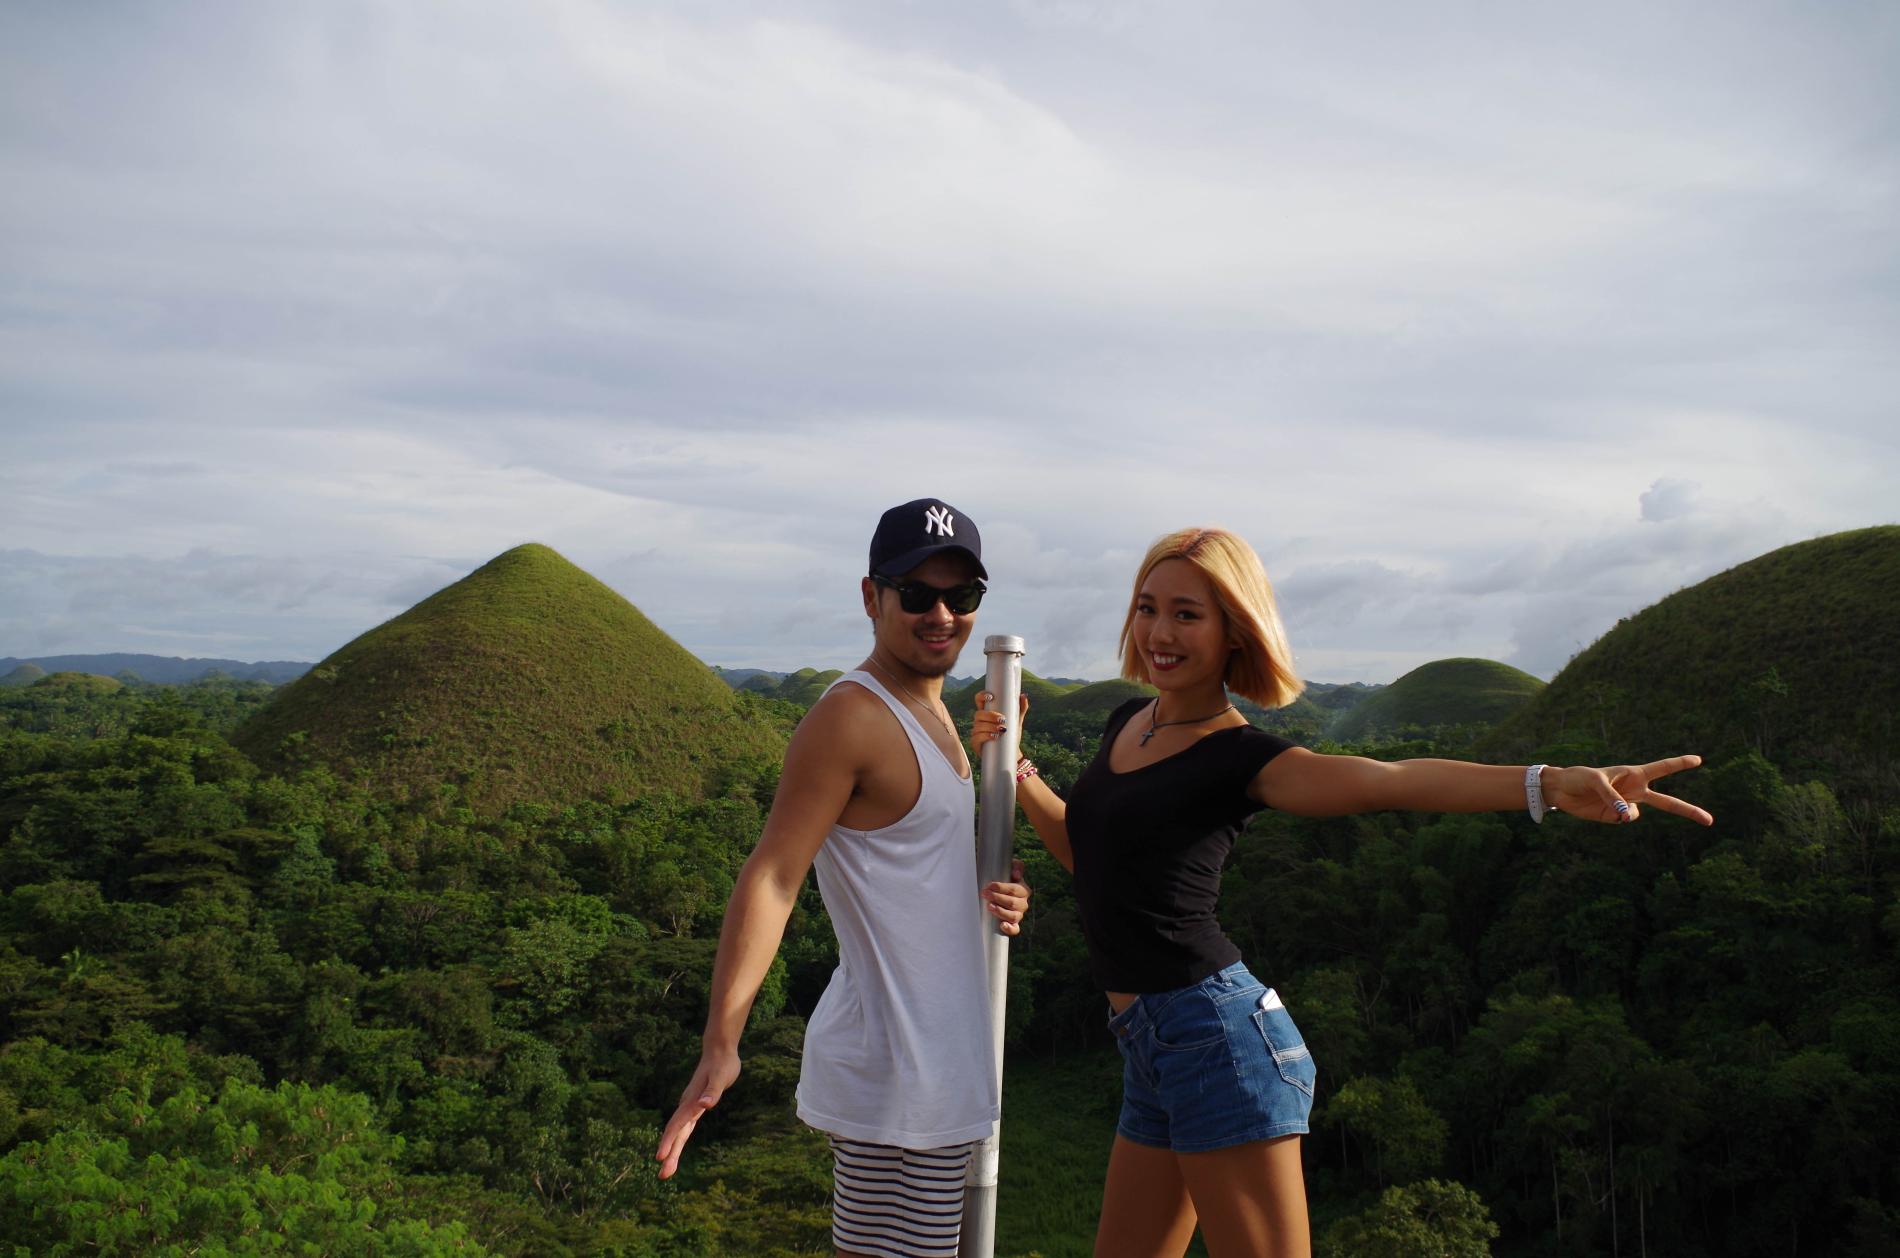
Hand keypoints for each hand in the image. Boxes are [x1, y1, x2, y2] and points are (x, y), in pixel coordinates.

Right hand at [654, 1046, 740, 1179]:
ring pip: (679, 1132)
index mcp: (691, 1102)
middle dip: (669, 1154)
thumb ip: (713, 1091)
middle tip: (663, 1176)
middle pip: (675, 1133)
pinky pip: (685, 1127)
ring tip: (667, 1170)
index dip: (668, 1142)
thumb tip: (705, 1104)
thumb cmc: (722, 1063)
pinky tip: (676, 1148)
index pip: (677, 1125)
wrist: (719, 1051)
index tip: (660, 1158)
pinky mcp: (696, 1106)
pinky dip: (679, 1140)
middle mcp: (687, 1105)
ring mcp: (690, 1106)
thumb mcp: (721, 1076)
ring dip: (673, 1151)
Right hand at [971, 690, 1029, 754]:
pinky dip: (987, 736)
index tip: (991, 697)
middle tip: (1003, 719)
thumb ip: (1021, 709)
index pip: (979, 701)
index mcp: (987, 713)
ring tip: (1002, 730)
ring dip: (990, 727)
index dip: (981, 696)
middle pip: (978, 714)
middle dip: (990, 715)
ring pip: (978, 726)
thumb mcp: (1016, 721)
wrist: (1009, 753)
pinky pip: (977, 738)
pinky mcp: (975, 743)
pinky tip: (995, 736)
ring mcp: (976, 732)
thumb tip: (1024, 695)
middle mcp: (979, 722)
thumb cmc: (1010, 735)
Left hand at [982, 858, 1029, 935]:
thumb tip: (1016, 875)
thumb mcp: (1010, 867)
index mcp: (1023, 890)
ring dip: (1001, 912)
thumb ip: (1017, 866)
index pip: (1014, 890)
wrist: (996, 890)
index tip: (990, 885)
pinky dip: (1010, 929)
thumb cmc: (1003, 877)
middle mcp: (1023, 903)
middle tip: (985, 894)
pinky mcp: (1013, 924)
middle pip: (1012, 903)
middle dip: (997, 898)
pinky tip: (1002, 925)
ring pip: (1013, 916)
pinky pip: (1015, 929)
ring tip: (989, 906)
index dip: (1001, 888)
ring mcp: (1018, 915)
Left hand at [1545, 756, 1711, 825]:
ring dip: (1625, 812)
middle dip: (1688, 811)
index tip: (1698, 760)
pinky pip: (1623, 820)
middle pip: (1668, 802)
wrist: (1562, 791)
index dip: (1680, 763)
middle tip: (1710, 821)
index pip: (1662, 768)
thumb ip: (1612, 796)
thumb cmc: (1579, 777)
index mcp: (1634, 774)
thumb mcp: (1594, 781)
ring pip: (1637, 815)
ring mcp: (1626, 805)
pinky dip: (1617, 817)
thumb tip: (1626, 815)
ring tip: (1607, 802)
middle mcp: (1635, 790)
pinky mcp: (1615, 817)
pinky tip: (1604, 810)